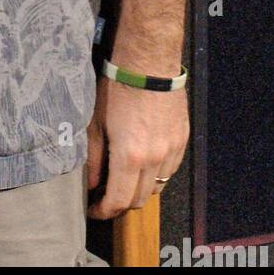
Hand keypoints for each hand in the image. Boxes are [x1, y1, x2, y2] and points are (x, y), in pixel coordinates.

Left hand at [86, 72, 189, 217]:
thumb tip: (91, 182)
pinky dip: (155, 174)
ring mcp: (172, 151)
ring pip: (157, 186)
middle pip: (140, 199)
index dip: (104, 211)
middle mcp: (155, 160)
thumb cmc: (116, 88)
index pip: (119, 200)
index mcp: (130, 157)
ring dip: (140, 189)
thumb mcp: (96, 122)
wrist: (149, 63)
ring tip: (123, 179)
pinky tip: (142, 162)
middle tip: (105, 195)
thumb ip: (93, 157)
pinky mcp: (182, 141)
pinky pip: (170, 169)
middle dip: (121, 203)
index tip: (94, 209)